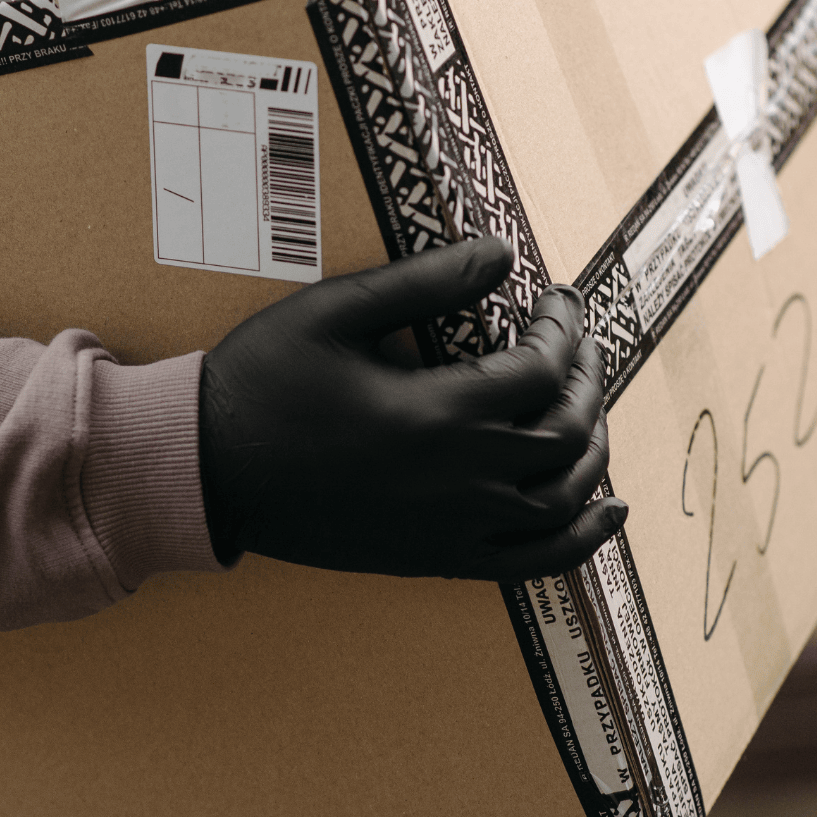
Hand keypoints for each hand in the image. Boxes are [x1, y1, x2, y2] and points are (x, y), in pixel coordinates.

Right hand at [198, 236, 626, 581]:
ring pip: (564, 496)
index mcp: (438, 415)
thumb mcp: (334, 312)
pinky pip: (534, 562)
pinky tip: (608, 508)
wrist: (208, 473)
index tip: (556, 299)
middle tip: (575, 341)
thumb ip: (424, 282)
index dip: (564, 328)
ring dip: (592, 446)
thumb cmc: (261, 385)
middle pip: (568, 432)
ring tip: (587, 403)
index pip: (544, 370)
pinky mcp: (437, 561)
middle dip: (587, 378)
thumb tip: (501, 254)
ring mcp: (453, 530)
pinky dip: (582, 539)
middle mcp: (461, 481)